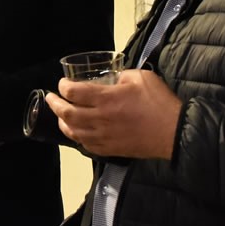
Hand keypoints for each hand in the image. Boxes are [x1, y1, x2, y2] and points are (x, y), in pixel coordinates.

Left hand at [45, 69, 182, 158]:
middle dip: (54, 105)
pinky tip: (77, 132)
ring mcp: (104, 137)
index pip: (74, 92)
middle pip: (67, 114)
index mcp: (107, 99)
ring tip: (60, 115)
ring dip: (62, 122)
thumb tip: (112, 80)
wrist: (174, 133)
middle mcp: (100, 119)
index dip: (64, 86)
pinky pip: (86, 145)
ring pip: (73, 132)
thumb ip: (121, 75)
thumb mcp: (141, 77)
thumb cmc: (159, 102)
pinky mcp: (110, 150)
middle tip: (50, 98)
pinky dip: (77, 137)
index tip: (63, 83)